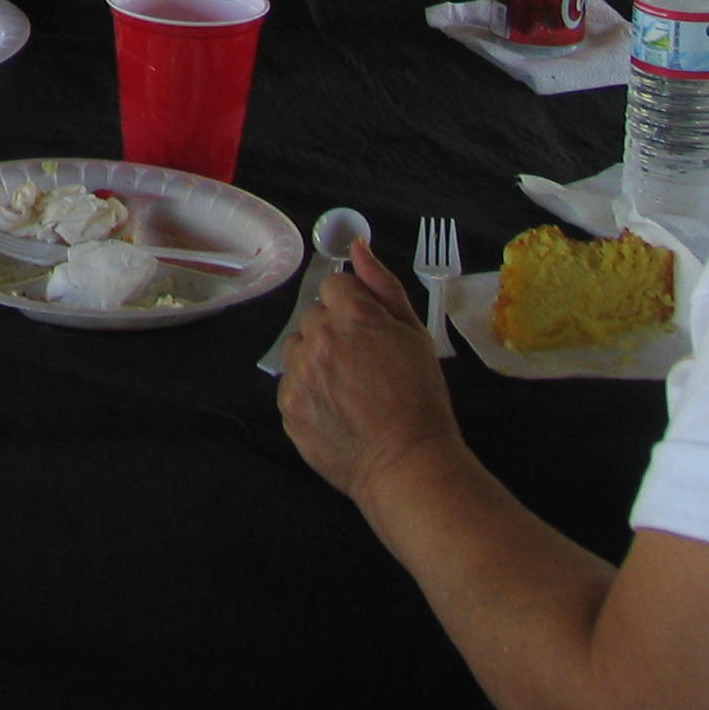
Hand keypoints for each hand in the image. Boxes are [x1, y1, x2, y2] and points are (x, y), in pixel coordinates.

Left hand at [278, 241, 462, 502]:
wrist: (408, 463)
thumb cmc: (421, 398)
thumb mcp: (415, 335)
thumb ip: (384, 287)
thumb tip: (358, 247)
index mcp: (353, 316)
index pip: (334, 284)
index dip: (353, 305)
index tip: (369, 331)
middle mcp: (319, 339)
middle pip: (314, 315)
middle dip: (334, 332)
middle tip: (364, 365)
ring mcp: (298, 374)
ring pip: (297, 348)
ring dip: (315, 359)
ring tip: (348, 389)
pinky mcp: (287, 406)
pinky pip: (290, 384)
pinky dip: (307, 392)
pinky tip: (335, 410)